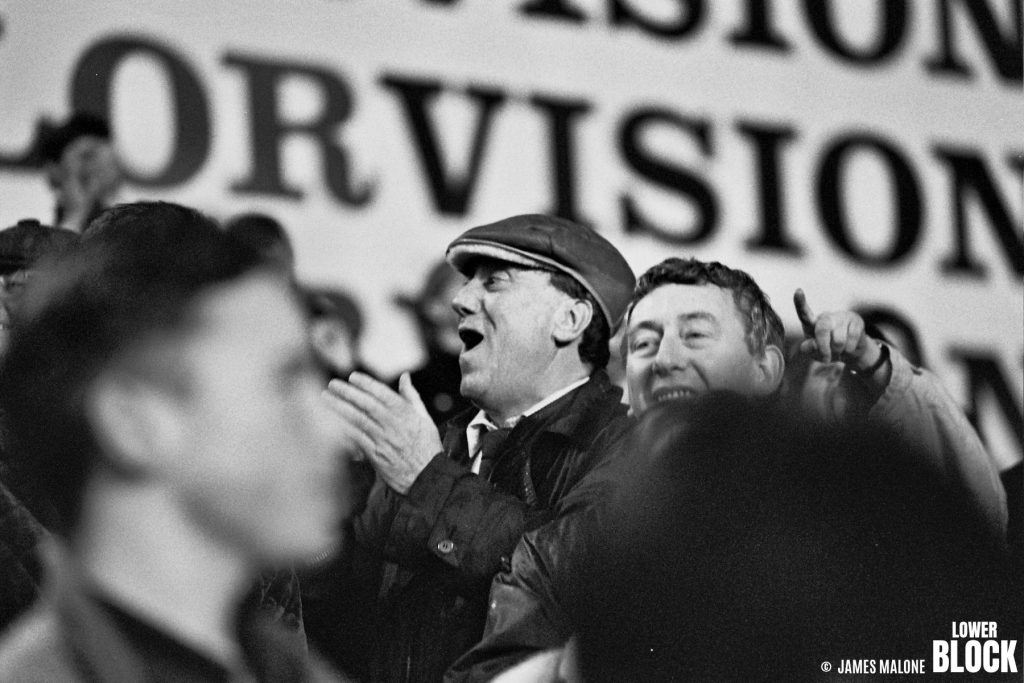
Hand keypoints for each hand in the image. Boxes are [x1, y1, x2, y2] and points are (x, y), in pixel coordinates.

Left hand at [322, 371, 441, 494]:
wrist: (427, 477)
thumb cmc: (427, 447)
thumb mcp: (425, 418)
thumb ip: (412, 396)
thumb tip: (405, 376)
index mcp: (406, 414)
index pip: (383, 393)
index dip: (366, 383)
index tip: (353, 376)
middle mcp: (394, 425)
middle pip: (367, 404)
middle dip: (348, 392)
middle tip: (333, 384)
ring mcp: (383, 440)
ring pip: (358, 420)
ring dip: (340, 407)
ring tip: (326, 399)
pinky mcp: (375, 456)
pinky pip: (356, 439)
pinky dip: (343, 429)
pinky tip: (330, 422)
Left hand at [793, 289, 879, 368]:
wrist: (850, 351)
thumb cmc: (828, 350)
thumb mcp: (815, 353)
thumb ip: (809, 349)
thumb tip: (812, 344)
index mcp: (813, 323)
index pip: (804, 313)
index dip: (800, 302)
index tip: (798, 291)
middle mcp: (826, 317)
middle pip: (822, 330)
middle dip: (824, 348)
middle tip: (826, 358)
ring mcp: (842, 317)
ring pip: (839, 340)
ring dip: (839, 352)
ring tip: (839, 350)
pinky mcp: (857, 321)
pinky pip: (852, 340)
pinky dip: (850, 350)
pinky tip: (849, 347)